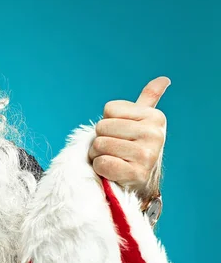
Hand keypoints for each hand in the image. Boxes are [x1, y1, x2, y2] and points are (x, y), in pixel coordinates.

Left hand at [87, 77, 169, 202]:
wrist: (140, 183)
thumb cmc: (135, 147)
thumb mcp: (143, 121)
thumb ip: (149, 99)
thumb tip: (164, 79)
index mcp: (155, 117)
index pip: (109, 109)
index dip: (108, 122)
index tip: (121, 134)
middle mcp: (155, 134)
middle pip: (102, 127)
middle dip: (101, 140)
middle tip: (115, 150)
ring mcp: (147, 155)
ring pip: (99, 145)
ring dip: (99, 155)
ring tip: (114, 160)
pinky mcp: (136, 174)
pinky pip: (102, 163)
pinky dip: (100, 168)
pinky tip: (113, 171)